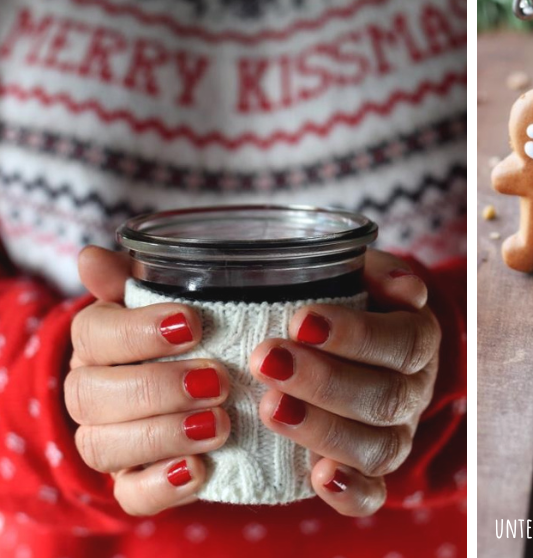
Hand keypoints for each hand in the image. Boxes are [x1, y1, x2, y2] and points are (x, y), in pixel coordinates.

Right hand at [66, 247, 230, 515]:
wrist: (214, 385)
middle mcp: (93, 393)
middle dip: (156, 387)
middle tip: (217, 379)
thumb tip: (90, 257)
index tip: (192, 324)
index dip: (137, 331)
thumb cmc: (189, 331)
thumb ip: (135, 278)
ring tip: (221, 423)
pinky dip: (163, 486)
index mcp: (99, 340)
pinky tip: (201, 470)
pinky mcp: (133, 483)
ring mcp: (109, 441)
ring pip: (105, 447)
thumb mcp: (173, 297)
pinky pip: (130, 496)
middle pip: (93, 395)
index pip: (93, 334)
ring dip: (164, 435)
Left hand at [249, 249, 440, 516]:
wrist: (340, 339)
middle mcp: (414, 391)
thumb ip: (378, 272)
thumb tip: (406, 288)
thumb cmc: (346, 299)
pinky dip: (350, 491)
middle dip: (324, 380)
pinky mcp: (372, 472)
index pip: (403, 342)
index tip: (300, 319)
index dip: (356, 335)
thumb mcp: (359, 272)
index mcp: (418, 338)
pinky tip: (318, 477)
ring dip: (323, 428)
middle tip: (267, 359)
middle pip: (387, 396)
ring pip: (378, 447)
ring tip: (269, 406)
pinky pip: (374, 493)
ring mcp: (396, 434)